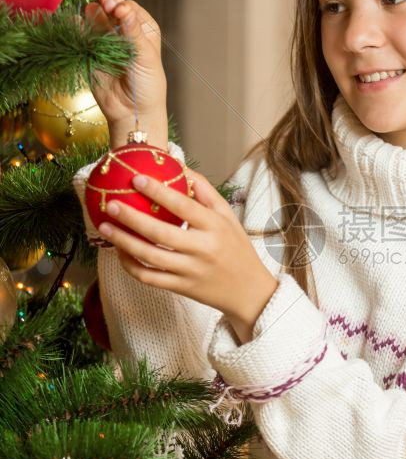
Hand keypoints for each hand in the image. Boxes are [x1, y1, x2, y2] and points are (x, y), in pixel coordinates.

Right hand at [85, 0, 167, 148]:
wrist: (131, 112)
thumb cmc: (147, 85)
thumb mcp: (145, 56)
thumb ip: (132, 30)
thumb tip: (121, 6)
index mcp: (141, 27)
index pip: (127, 5)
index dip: (120, 5)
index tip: (117, 12)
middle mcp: (123, 28)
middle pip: (108, 4)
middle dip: (105, 1)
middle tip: (105, 7)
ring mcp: (104, 38)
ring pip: (92, 15)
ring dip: (92, 15)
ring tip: (96, 24)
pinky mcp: (88, 49)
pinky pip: (78, 32)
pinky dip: (76, 27)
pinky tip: (77, 28)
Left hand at [96, 168, 278, 340]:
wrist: (249, 291)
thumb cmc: (236, 248)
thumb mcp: (228, 216)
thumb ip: (205, 191)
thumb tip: (180, 167)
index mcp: (214, 227)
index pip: (183, 206)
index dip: (158, 192)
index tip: (137, 179)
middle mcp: (202, 249)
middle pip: (160, 232)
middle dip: (132, 218)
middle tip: (111, 205)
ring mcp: (190, 270)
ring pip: (149, 257)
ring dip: (123, 242)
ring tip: (105, 227)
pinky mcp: (181, 288)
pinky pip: (149, 277)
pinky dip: (131, 265)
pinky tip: (120, 252)